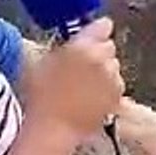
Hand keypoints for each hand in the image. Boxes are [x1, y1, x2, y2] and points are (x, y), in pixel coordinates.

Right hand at [23, 18, 123, 140]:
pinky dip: (108, 88)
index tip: (90, 37)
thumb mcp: (38, 62)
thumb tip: (69, 41)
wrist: (53, 128)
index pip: (103, 26)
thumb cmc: (41, 97)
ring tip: (84, 84)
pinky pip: (116, 84)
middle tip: (80, 65)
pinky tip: (91, 96)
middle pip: (109, 46)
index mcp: (82, 46)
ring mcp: (112, 78)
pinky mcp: (117, 96)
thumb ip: (59, 46)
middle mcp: (101, 59)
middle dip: (98, 52)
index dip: (96, 31)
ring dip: (104, 70)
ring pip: (114, 66)